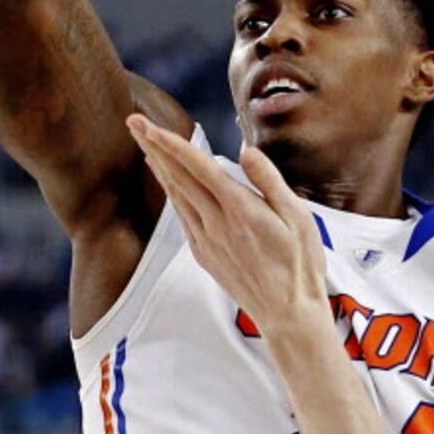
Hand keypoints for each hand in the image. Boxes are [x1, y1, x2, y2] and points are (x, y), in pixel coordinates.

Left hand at [126, 118, 330, 336]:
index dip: (172, 143)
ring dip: (158, 166)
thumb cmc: (299, 263)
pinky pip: (181, 215)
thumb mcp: (298, 217)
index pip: (199, 167)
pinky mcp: (204, 253)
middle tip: (134, 120)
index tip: (150, 125)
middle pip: (178, 177)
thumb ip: (270, 181)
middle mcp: (216, 222)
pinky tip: (167, 182)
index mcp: (240, 209)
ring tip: (144, 143)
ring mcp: (206, 239)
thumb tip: (245, 151)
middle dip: (154, 146)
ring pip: (175, 195)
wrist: (287, 312)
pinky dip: (170, 192)